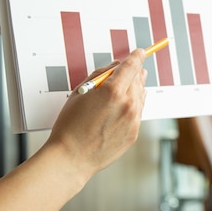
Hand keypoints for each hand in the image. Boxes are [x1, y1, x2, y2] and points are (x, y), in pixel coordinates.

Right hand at [45, 48, 148, 180]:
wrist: (71, 158)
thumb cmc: (70, 125)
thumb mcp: (80, 92)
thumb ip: (101, 75)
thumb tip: (117, 66)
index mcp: (113, 91)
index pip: (131, 66)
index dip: (136, 56)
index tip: (140, 52)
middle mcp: (127, 104)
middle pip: (138, 79)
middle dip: (135, 72)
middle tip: (131, 69)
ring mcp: (133, 120)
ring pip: (141, 95)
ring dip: (135, 88)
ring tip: (124, 88)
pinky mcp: (134, 132)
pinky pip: (138, 112)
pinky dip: (133, 105)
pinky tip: (122, 107)